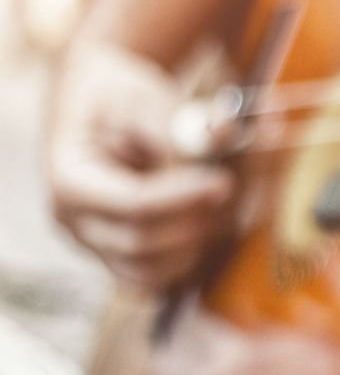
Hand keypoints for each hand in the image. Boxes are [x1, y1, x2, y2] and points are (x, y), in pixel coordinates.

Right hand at [49, 43, 234, 290]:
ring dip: (201, 242)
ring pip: (156, 272)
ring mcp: (99, 247)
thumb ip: (177, 121)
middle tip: (234, 187)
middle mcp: (76, 224)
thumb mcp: (140, 97)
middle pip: (144, 245)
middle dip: (197, 220)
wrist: (96, 109)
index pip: (132, 205)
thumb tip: (224, 132)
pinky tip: (217, 219)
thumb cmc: (115, 99)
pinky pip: (162, 277)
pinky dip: (194, 256)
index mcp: (69, 181)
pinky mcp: (123, 257)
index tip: (224, 180)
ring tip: (227, 200)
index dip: (184, 198)